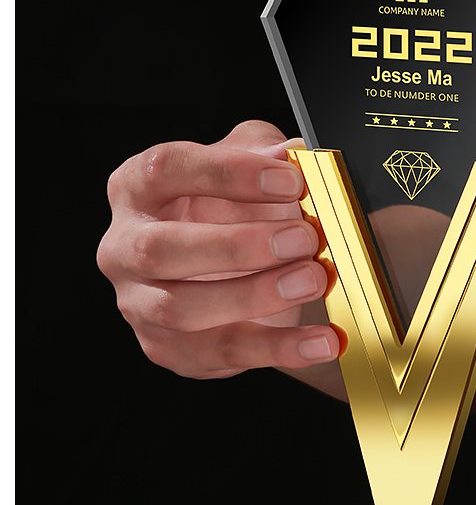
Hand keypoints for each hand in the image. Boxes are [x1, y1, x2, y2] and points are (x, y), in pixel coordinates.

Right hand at [97, 120, 341, 381]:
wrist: (239, 274)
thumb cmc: (235, 211)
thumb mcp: (252, 167)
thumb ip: (270, 151)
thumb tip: (295, 153)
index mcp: (138, 188)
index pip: (167, 170)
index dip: (229, 173)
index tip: (291, 179)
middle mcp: (125, 247)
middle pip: (161, 248)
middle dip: (239, 245)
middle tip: (305, 238)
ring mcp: (140, 304)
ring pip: (182, 309)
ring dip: (256, 295)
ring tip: (314, 280)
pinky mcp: (170, 349)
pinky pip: (224, 353)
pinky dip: (280, 349)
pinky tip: (322, 341)